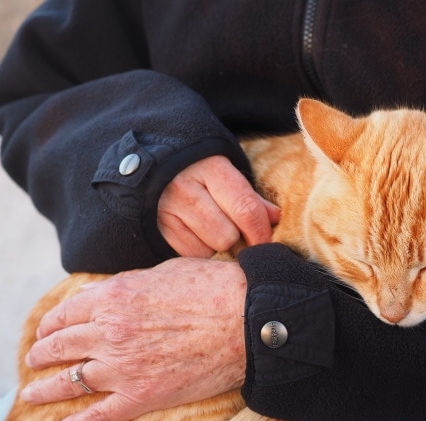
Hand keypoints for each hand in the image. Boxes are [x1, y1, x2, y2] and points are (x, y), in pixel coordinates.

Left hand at [20, 257, 247, 420]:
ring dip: (45, 389)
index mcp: (112, 298)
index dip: (51, 323)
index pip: (66, 313)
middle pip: (60, 346)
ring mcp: (122, 368)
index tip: (45, 330)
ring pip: (70, 382)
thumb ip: (132, 285)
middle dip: (41, 354)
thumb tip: (120, 293)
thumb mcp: (165, 271)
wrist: (247, 321)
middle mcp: (108, 333)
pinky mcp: (142, 397)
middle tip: (34, 360)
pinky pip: (99, 416)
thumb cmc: (214, 288)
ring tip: (31, 395)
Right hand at [158, 155, 280, 256]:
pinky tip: (192, 233)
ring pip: (208, 249)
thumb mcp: (224, 172)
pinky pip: (188, 255)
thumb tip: (275, 218)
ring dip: (215, 245)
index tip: (266, 242)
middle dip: (236, 239)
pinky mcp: (155, 228)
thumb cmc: (197, 169)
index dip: (261, 232)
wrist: (149, 161)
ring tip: (209, 227)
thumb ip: (249, 196)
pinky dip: (196, 250)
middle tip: (233, 230)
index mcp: (211, 167)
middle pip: (227, 236)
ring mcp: (167, 209)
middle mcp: (185, 188)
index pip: (246, 209)